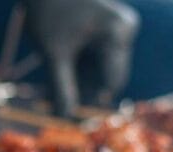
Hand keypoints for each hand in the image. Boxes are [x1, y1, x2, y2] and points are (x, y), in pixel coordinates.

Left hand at [21, 0, 138, 117]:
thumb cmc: (48, 10)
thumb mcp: (53, 54)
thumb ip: (62, 87)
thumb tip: (66, 119)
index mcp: (117, 33)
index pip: (111, 82)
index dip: (90, 101)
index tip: (68, 117)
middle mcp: (125, 29)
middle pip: (106, 76)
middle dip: (81, 90)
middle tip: (52, 105)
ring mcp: (118, 28)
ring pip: (100, 68)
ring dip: (78, 79)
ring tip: (51, 86)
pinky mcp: (109, 29)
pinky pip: (96, 57)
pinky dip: (78, 66)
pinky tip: (58, 70)